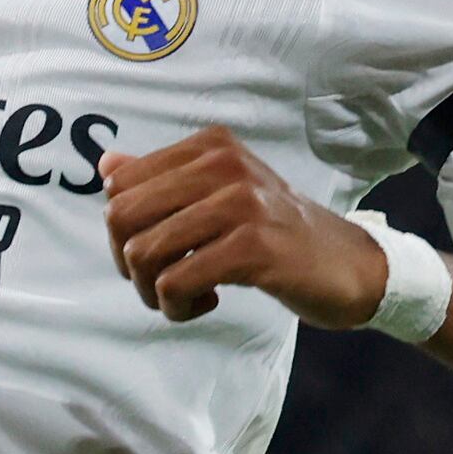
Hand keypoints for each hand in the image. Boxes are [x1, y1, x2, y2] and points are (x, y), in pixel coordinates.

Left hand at [100, 129, 396, 328]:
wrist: (346, 264)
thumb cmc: (276, 233)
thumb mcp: (221, 195)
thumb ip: (163, 179)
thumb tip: (106, 165)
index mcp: (210, 147)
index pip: (119, 186)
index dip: (123, 232)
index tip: (158, 252)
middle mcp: (223, 164)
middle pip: (121, 218)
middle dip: (129, 263)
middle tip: (164, 281)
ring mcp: (240, 203)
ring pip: (144, 253)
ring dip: (154, 292)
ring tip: (187, 297)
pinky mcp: (253, 247)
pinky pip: (176, 282)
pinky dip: (179, 306)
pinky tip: (209, 301)